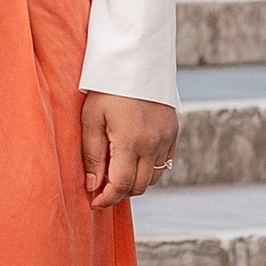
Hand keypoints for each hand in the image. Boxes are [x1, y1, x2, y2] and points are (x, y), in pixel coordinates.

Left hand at [82, 92, 176, 209]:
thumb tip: (93, 186)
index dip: (107, 199)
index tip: (95, 203)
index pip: (121, 185)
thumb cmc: (107, 89)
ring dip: (135, 181)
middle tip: (103, 187)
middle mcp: (153, 144)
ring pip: (153, 177)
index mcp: (130, 142)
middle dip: (120, 192)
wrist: (136, 62)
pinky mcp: (173, 133)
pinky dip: (149, 169)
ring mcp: (167, 139)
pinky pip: (164, 163)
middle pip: (139, 186)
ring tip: (116, 171)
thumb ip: (92, 155)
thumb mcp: (91, 119)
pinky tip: (133, 159)